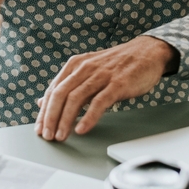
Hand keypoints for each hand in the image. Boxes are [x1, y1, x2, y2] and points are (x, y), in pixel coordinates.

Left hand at [34, 36, 178, 140]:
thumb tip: (42, 102)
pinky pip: (99, 102)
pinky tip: (82, 129)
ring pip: (76, 99)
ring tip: (61, 136)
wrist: (148, 52)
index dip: (44, 112)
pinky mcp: (118, 83)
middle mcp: (86, 68)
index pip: (53, 90)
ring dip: (65, 120)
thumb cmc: (118, 64)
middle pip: (60, 94)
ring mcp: (102, 75)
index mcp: (76, 64)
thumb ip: (68, 84)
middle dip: (50, 118)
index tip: (40, 129)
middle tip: (48, 136)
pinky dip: (88, 117)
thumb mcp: (89, 70)